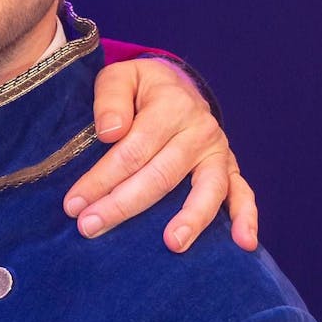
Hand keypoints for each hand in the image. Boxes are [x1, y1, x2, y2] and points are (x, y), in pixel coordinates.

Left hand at [62, 57, 258, 252]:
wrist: (176, 84)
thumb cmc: (140, 87)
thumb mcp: (120, 77)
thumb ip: (110, 98)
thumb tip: (110, 132)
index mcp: (170, 106)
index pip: (132, 149)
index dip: (101, 178)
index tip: (74, 204)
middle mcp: (199, 130)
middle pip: (161, 175)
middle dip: (123, 205)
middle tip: (91, 227)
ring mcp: (218, 151)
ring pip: (206, 189)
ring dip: (190, 219)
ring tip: (172, 244)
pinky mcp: (230, 167)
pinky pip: (243, 193)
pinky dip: (246, 217)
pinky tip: (243, 243)